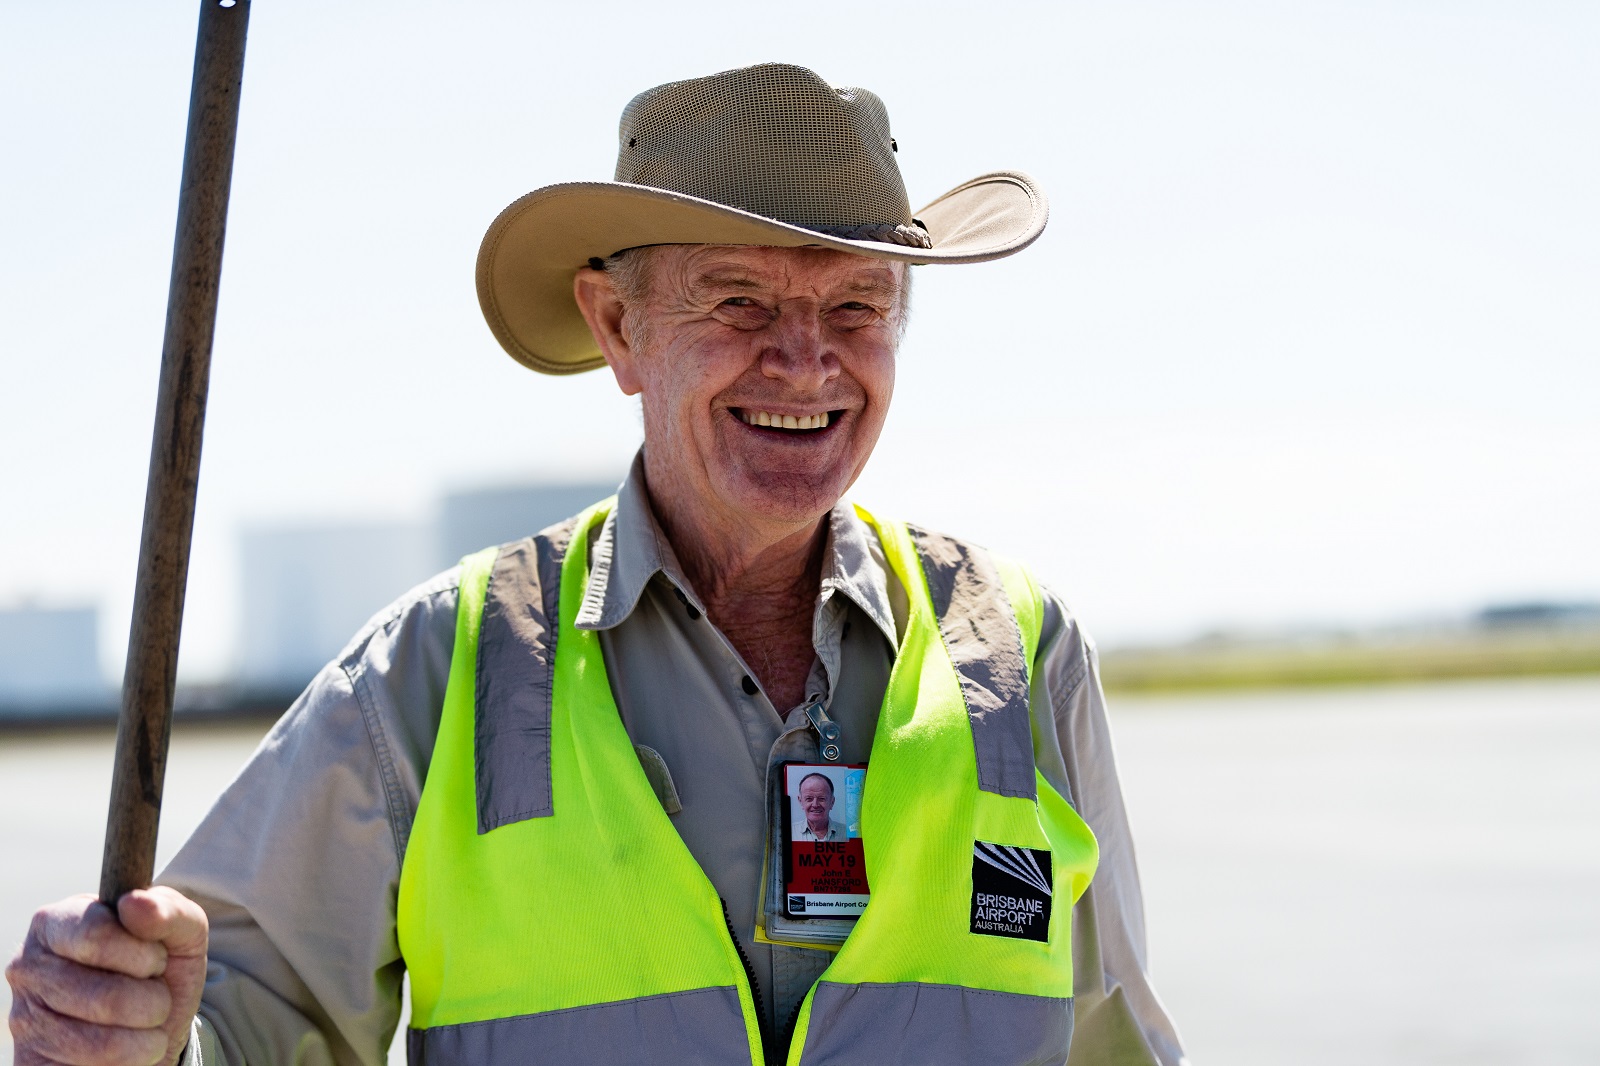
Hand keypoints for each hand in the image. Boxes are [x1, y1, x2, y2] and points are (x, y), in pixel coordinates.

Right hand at [7, 888, 207, 1065]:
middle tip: (155, 992)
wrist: (153, 1026)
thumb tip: (135, 902)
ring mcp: (25, 1017)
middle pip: (103, 994)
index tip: (156, 959)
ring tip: (147, 1020)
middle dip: (153, 999)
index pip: (95, 934)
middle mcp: (28, 967)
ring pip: (102, 1040)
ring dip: (147, 1033)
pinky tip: (130, 1045)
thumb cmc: (159, 970)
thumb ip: (168, 910)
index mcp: (56, 921)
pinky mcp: (32, 1061)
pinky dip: (131, 1058)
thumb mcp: (180, 934)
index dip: (142, 953)